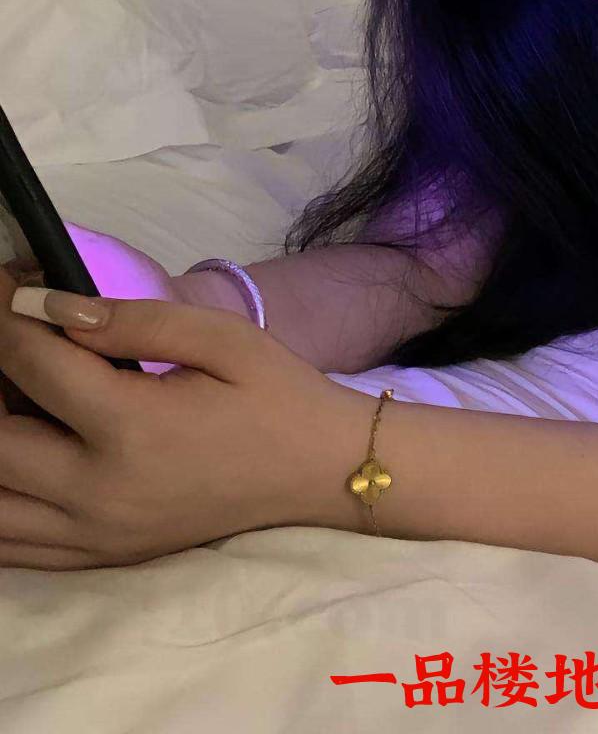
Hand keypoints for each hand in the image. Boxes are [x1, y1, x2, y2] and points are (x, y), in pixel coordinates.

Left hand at [0, 260, 356, 569]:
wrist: (321, 470)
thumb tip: (53, 307)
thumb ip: (135, 322)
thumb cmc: (275, 394)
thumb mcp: (221, 338)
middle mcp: (100, 492)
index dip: (7, 315)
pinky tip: (17, 456)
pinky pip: (12, 546)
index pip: (34, 366)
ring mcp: (96, 534)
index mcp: (133, 429)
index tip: (7, 285)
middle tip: (10, 339)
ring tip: (11, 395)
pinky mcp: (100, 557)